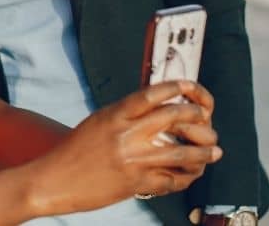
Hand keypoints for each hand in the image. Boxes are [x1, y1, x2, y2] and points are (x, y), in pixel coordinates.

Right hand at [24, 80, 220, 216]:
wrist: (54, 180)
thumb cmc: (74, 151)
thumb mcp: (97, 123)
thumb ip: (124, 116)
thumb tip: (155, 110)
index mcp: (114, 115)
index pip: (151, 94)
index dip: (175, 87)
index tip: (189, 86)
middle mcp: (126, 135)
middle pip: (173, 118)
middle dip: (196, 118)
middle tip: (206, 120)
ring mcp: (133, 160)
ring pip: (182, 153)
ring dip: (203, 152)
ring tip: (214, 152)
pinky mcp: (136, 183)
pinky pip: (171, 180)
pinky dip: (186, 177)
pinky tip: (192, 174)